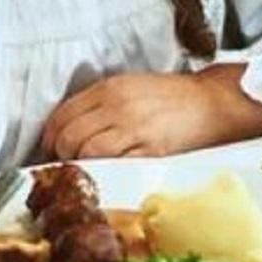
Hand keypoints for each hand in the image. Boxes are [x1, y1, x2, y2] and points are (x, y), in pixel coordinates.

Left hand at [41, 68, 261, 160]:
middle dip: (60, 155)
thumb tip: (67, 127)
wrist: (212, 102)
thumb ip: (99, 103)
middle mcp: (117, 106)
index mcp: (109, 88)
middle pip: (68, 135)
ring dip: (80, 166)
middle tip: (66, 165)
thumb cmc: (170, 97)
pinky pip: (114, 165)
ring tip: (86, 171)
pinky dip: (104, 173)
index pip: (62, 115)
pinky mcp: (151, 150)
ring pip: (86, 151)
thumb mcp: (130, 87)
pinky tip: (106, 175)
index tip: (50, 150)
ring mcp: (134, 128)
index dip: (49, 137)